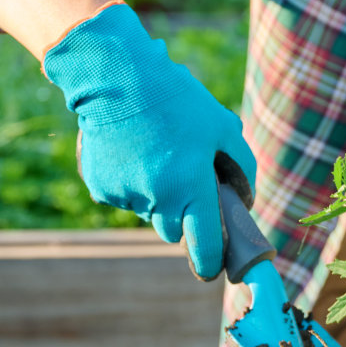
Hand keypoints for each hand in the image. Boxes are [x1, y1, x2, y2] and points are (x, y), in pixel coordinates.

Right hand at [43, 2, 256, 279]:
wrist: (115, 77)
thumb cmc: (177, 100)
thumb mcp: (222, 127)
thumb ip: (241, 168)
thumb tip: (245, 203)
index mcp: (191, 188)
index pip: (204, 246)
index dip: (211, 263)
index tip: (213, 269)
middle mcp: (157, 199)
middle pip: (174, 233)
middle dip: (183, 219)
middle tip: (188, 187)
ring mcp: (125, 195)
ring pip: (149, 214)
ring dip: (158, 199)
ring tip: (158, 158)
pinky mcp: (100, 187)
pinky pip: (125, 199)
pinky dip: (132, 185)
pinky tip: (133, 153)